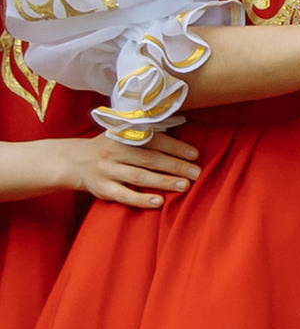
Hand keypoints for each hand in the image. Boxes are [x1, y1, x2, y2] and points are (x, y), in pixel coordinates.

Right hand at [68, 128, 200, 209]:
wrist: (75, 161)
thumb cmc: (111, 147)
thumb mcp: (122, 134)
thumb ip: (146, 133)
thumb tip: (183, 126)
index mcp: (121, 135)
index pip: (152, 140)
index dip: (174, 147)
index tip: (195, 154)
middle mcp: (113, 152)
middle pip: (149, 159)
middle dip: (175, 166)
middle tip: (196, 173)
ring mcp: (106, 170)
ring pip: (138, 177)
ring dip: (163, 182)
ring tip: (184, 186)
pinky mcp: (102, 188)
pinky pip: (124, 195)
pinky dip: (142, 199)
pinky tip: (159, 202)